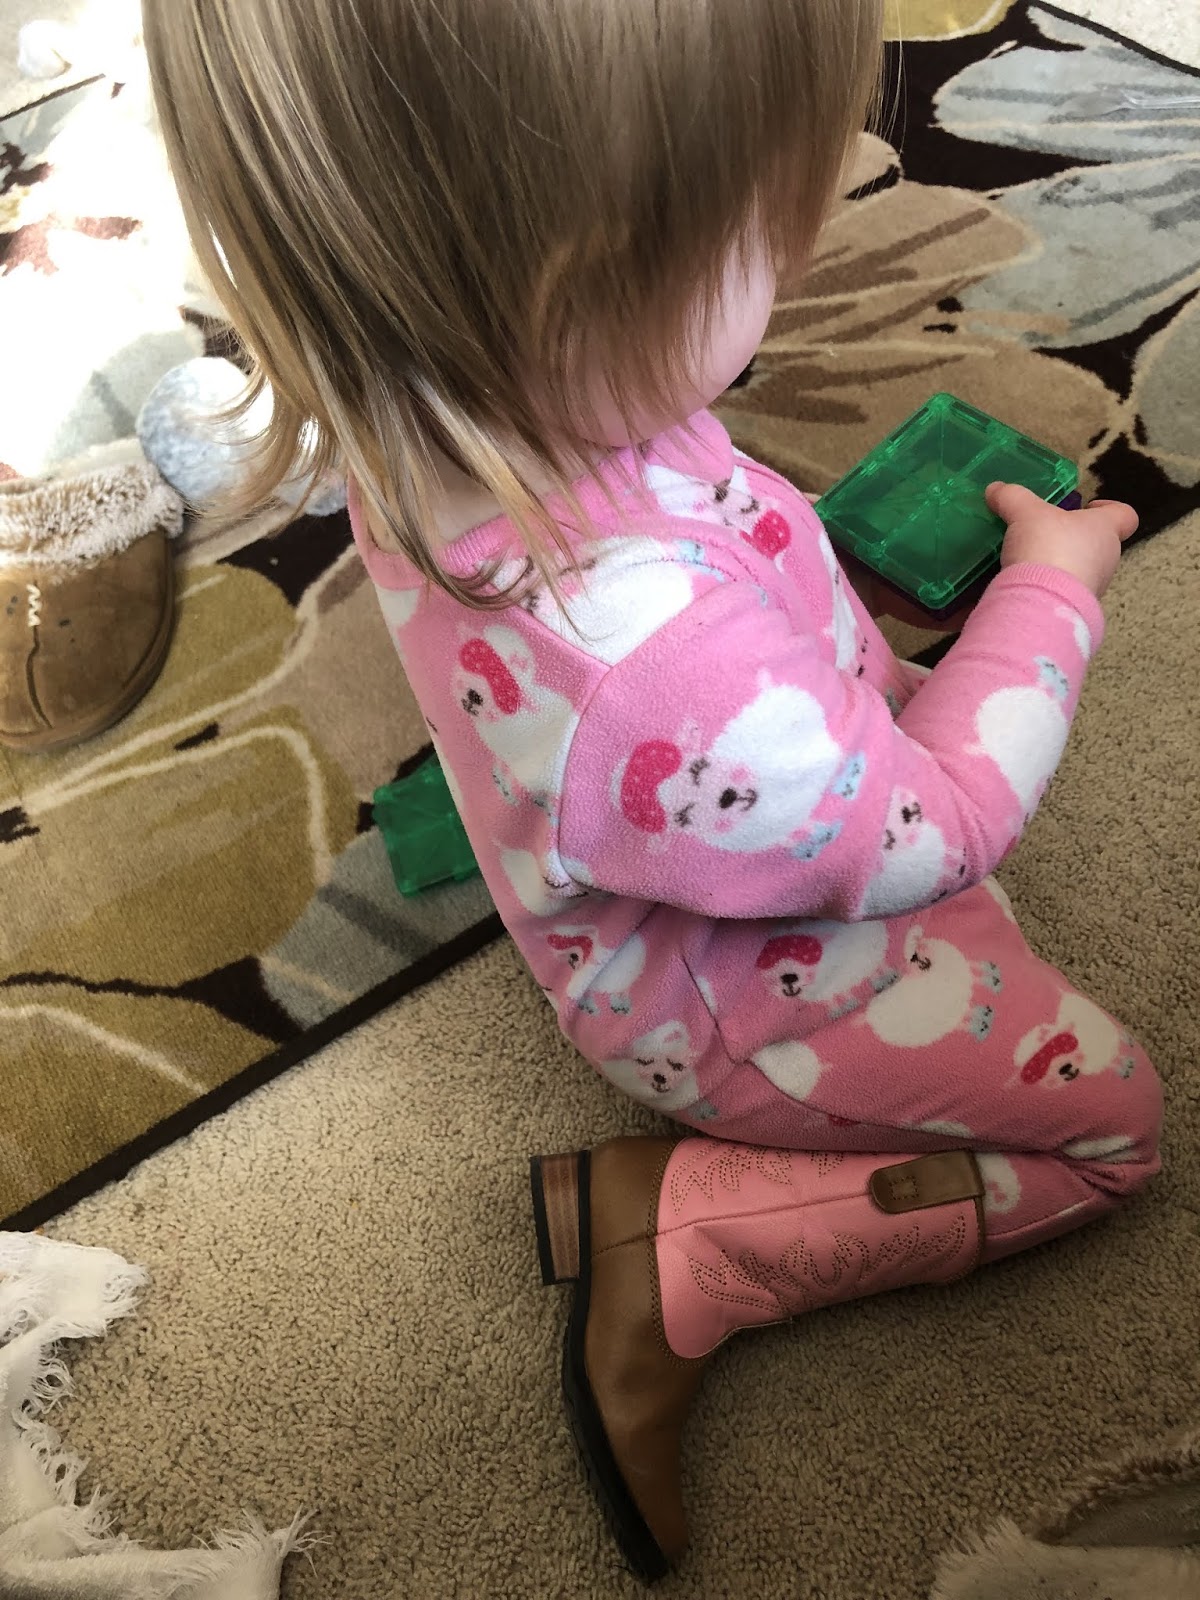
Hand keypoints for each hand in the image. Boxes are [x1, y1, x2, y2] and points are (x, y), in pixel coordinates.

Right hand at [988, 482, 1138, 598]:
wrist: (1043, 604)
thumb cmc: (1049, 548)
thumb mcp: (1025, 513)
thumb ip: (1012, 497)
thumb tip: (996, 488)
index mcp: (1104, 530)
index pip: (1125, 515)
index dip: (1110, 508)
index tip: (1089, 506)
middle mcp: (1105, 561)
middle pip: (1097, 545)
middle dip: (1072, 540)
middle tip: (1043, 535)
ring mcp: (1091, 590)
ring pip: (1078, 572)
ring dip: (1056, 567)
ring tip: (1023, 563)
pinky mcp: (1071, 611)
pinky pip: (1058, 596)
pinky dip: (1042, 591)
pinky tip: (1017, 587)